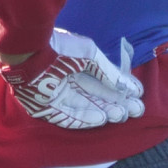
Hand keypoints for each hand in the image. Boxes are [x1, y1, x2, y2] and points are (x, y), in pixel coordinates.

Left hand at [0, 29, 144, 129]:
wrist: (30, 52)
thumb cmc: (60, 48)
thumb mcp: (90, 55)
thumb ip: (109, 72)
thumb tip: (131, 87)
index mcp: (71, 65)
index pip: (98, 82)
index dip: (117, 90)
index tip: (137, 97)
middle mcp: (62, 81)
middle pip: (92, 97)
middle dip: (114, 103)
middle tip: (135, 110)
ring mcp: (52, 95)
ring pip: (82, 107)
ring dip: (103, 111)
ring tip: (120, 114)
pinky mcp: (43, 107)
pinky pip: (66, 116)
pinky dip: (84, 118)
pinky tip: (101, 118)